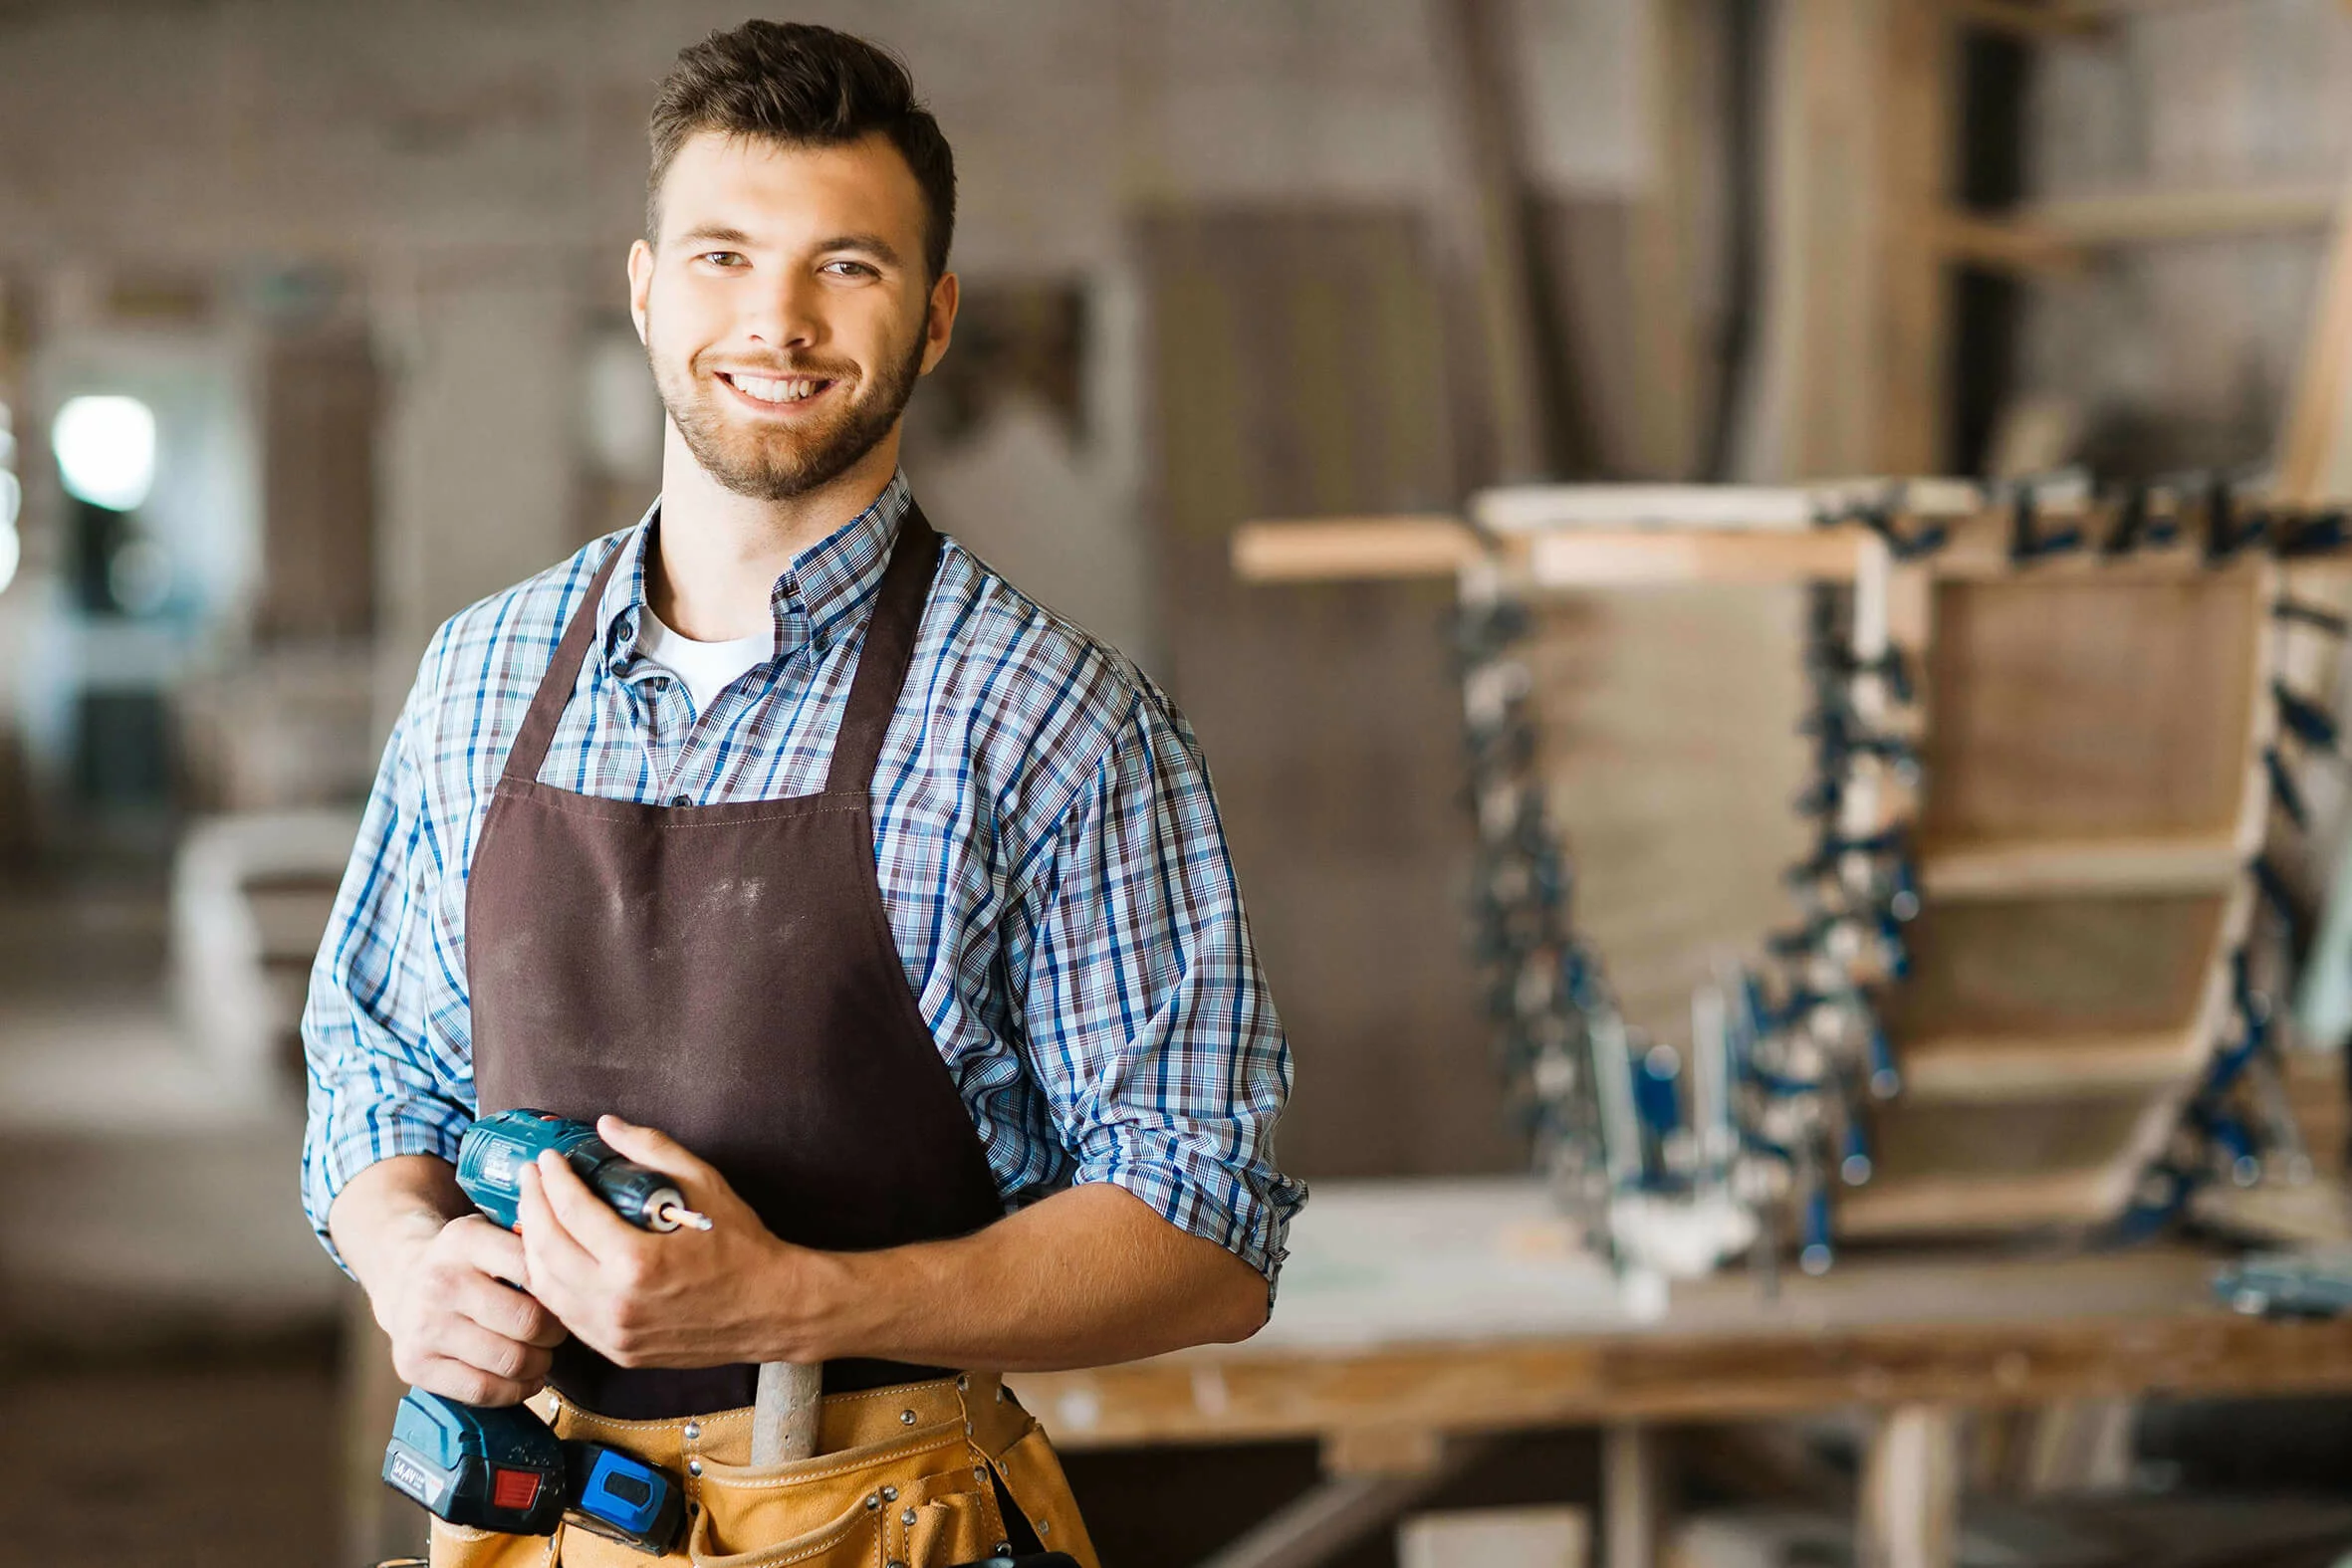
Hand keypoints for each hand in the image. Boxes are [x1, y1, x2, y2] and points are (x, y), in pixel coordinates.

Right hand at [377, 1214, 567, 1404]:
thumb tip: (584, 1269)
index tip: (568, 1298)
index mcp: (464, 1239)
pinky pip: (482, 1390)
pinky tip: (523, 1380)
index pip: (536, 1269)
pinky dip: (514, 1391)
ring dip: (539, 1365)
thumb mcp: (493, 1230)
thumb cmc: (467, 1259)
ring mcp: (424, 1326)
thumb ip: (532, 1243)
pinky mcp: (413, 1365)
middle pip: (528, 1322)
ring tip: (542, 1356)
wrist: (403, 1278)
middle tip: (558, 1333)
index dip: (563, 1291)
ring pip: (509, 1361)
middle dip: (556, 1334)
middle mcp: (440, 1282)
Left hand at [515, 1115, 828, 1368]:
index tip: (549, 1159)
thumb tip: (607, 1125)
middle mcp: (616, 1304)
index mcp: (637, 1262)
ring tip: (537, 1213)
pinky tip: (554, 1256)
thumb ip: (652, 1150)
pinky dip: (551, 1282)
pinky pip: (566, 1315)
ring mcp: (614, 1334)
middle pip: (546, 1250)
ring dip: (532, 1246)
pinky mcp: (618, 1352)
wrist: (773, 1308)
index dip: (553, 1180)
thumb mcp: (704, 1184)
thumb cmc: (743, 1246)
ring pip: (546, 1288)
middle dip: (532, 1206)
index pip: (571, 1213)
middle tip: (531, 1178)